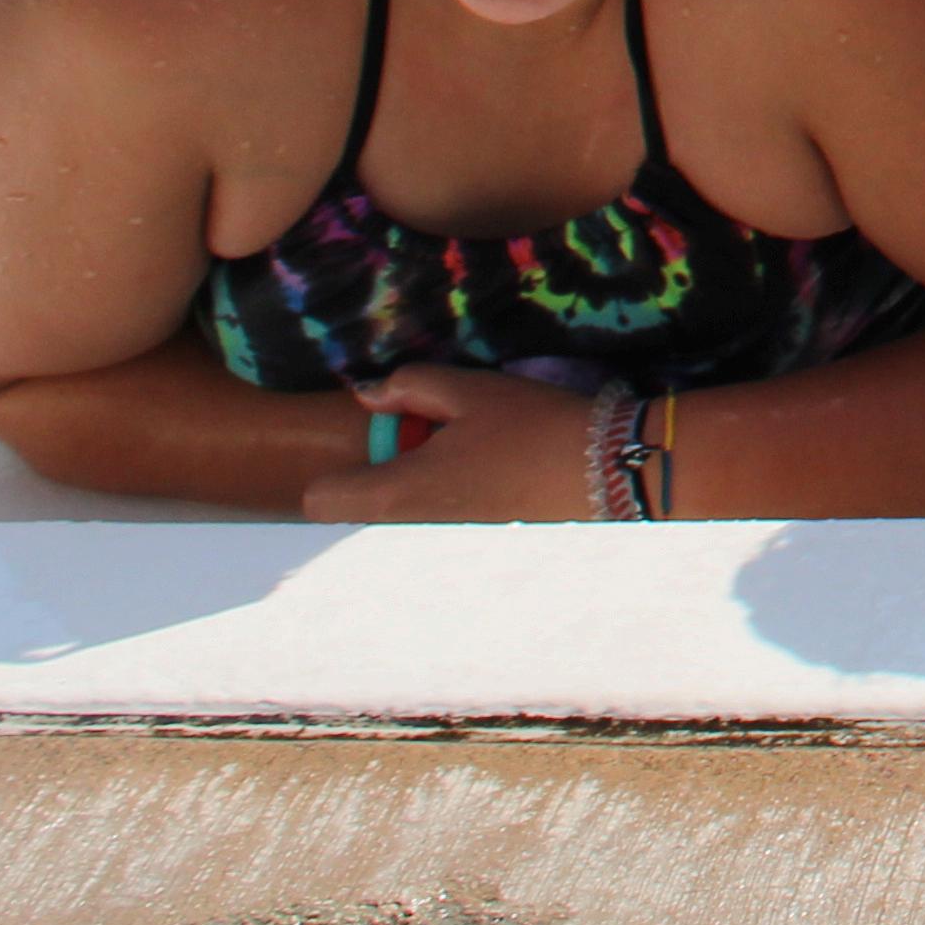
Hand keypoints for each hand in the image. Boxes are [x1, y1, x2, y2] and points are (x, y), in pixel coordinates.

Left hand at [298, 364, 595, 521]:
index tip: (370, 441)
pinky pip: (436, 516)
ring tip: (466, 446)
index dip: (333, 468)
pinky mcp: (474, 539)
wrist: (604, 471)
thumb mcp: (468, 388)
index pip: (320, 501)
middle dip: (381, 469)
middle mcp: (412, 525)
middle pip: (362, 505)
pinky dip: (448, 490)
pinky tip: (492, 465)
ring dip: (417, 479)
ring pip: (401, 511)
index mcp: (398, 491)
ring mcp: (444, 538)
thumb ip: (406, 386)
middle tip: (429, 434)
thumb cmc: (529, 426)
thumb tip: (367, 395)